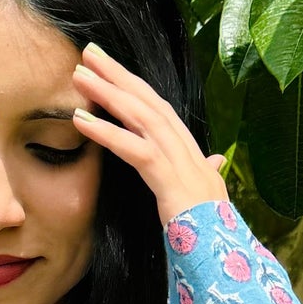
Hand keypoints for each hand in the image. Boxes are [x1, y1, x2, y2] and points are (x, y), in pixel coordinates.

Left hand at [72, 43, 226, 221]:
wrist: (223, 250)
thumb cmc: (212, 226)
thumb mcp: (208, 192)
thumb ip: (208, 172)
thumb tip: (216, 160)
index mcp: (188, 148)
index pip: (157, 106)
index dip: (133, 84)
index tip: (107, 66)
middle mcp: (184, 146)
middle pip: (148, 99)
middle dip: (118, 73)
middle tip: (88, 53)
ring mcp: (178, 159)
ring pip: (140, 115)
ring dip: (108, 93)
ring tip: (79, 77)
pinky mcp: (168, 178)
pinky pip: (134, 149)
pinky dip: (107, 133)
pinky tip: (81, 121)